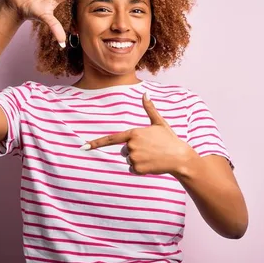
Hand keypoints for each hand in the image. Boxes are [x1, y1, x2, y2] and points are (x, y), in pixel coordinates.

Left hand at [81, 93, 195, 175]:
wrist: (179, 156)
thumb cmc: (169, 139)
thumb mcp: (159, 123)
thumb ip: (150, 109)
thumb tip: (145, 93)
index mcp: (134, 132)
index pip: (112, 139)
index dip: (96, 143)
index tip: (84, 146)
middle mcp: (131, 145)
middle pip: (124, 150)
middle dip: (135, 150)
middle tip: (150, 149)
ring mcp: (134, 157)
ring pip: (129, 160)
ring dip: (139, 160)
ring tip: (153, 156)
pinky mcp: (137, 168)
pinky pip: (133, 169)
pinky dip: (141, 169)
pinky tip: (152, 164)